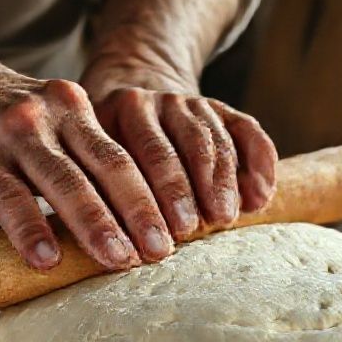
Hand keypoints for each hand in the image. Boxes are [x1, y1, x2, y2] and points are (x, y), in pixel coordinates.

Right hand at [0, 66, 173, 270]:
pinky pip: (8, 198)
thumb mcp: (53, 125)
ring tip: (120, 261)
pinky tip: (47, 260)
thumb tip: (134, 223)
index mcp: (79, 110)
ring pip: (65, 183)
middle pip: (109, 167)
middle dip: (141, 213)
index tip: (185, 231)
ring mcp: (12, 135)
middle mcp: (51, 117)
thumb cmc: (6, 123)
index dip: (160, 194)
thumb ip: (85, 160)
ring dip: (96, 226)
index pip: (129, 156)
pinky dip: (30, 230)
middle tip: (164, 252)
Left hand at [92, 87, 277, 240]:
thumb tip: (80, 241)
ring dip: (221, 181)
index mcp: (118, 110)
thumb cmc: (101, 151)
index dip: (145, 198)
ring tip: (224, 218)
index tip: (152, 236)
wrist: (131, 99)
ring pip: (211, 140)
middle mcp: (156, 101)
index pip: (137, 154)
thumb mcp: (82, 157)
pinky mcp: (221, 110)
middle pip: (176, 147)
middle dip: (183, 191)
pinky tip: (261, 196)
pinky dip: (260, 162)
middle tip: (189, 230)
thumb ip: (84, 188)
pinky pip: (247, 131)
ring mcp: (191, 103)